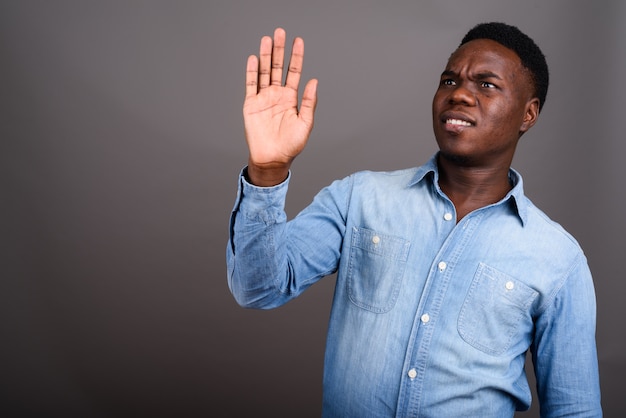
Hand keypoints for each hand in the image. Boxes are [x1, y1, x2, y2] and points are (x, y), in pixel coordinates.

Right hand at [243, 28, 317, 185]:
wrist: (272, 158)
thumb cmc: (291, 145)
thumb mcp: (305, 123)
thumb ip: (309, 102)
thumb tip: (314, 81)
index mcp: (291, 98)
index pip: (294, 72)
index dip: (296, 57)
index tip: (298, 41)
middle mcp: (276, 95)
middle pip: (277, 67)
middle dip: (279, 50)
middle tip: (280, 32)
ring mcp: (263, 98)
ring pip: (264, 72)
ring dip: (265, 56)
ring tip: (267, 39)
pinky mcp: (251, 105)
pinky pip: (251, 85)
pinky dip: (252, 72)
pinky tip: (254, 59)